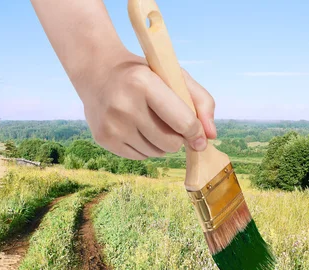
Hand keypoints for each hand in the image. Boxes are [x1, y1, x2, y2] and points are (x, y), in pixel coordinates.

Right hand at [76, 52, 216, 159]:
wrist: (97, 72)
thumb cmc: (143, 74)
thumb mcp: (173, 75)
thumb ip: (201, 101)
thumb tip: (210, 136)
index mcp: (144, 83)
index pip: (183, 121)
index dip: (196, 132)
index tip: (199, 135)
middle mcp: (124, 105)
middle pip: (171, 143)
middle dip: (178, 137)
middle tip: (171, 123)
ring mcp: (112, 125)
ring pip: (157, 153)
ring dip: (162, 143)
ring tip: (152, 122)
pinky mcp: (104, 139)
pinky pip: (140, 156)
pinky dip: (146, 147)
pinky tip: (137, 128)